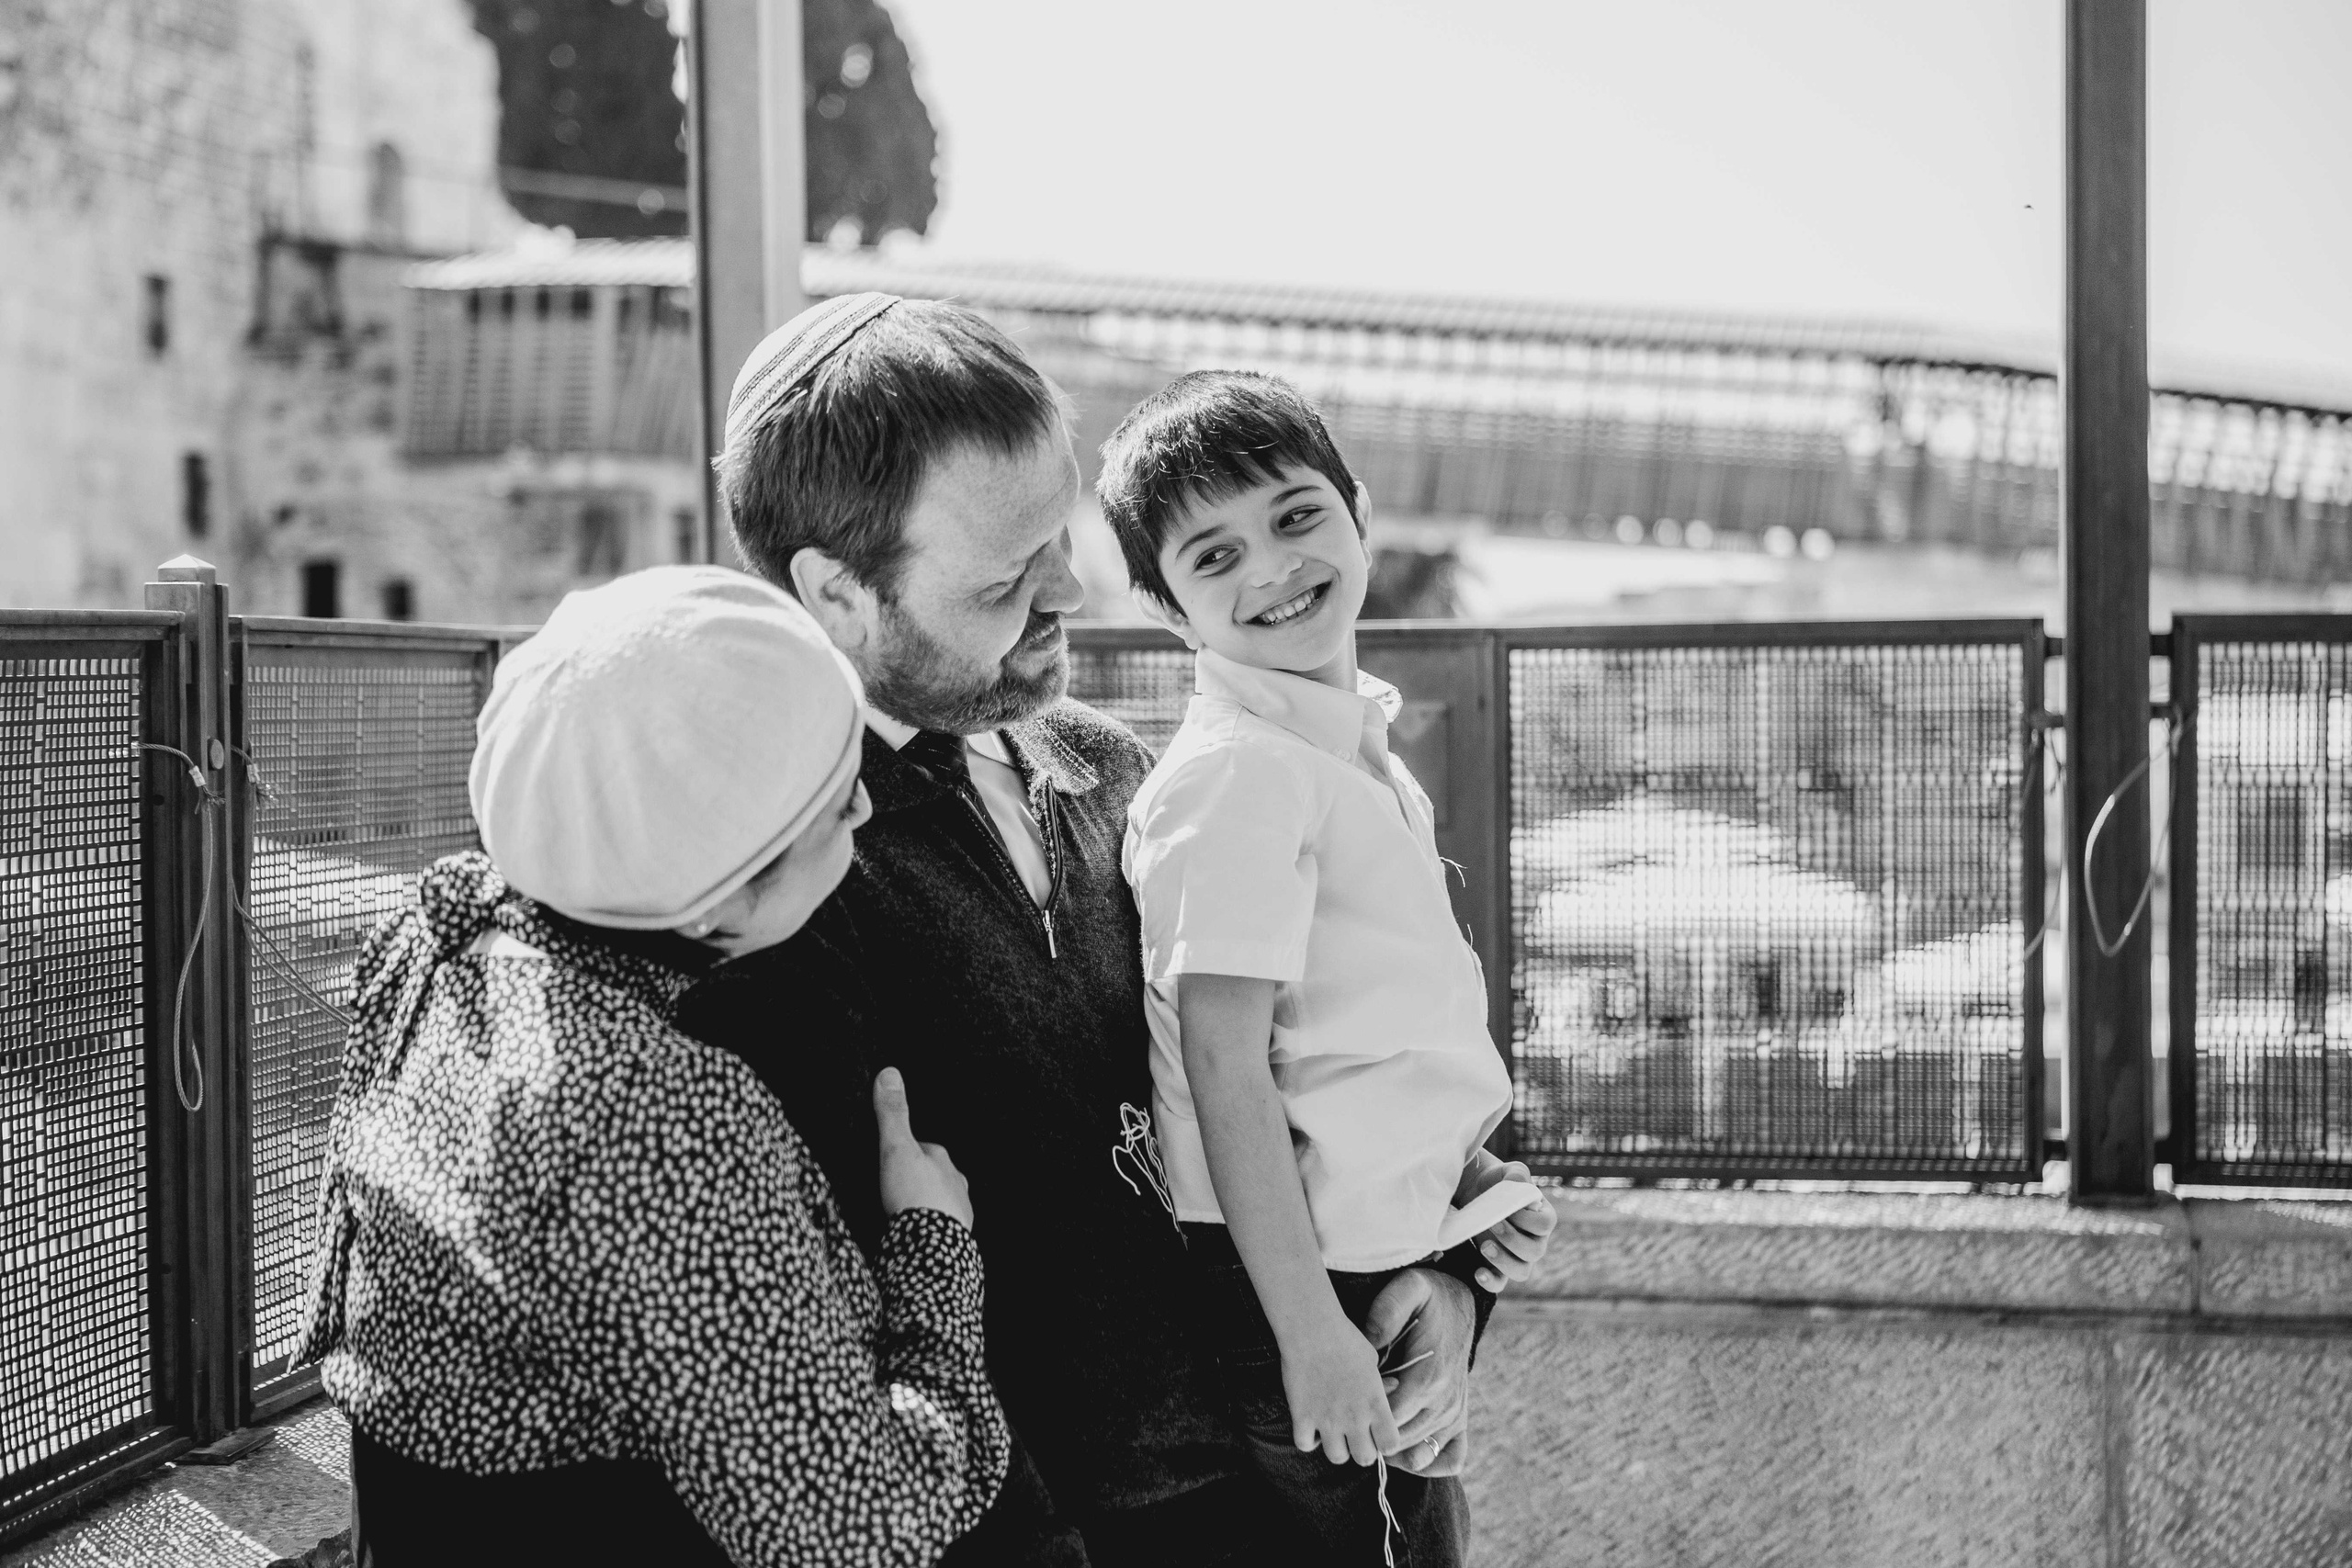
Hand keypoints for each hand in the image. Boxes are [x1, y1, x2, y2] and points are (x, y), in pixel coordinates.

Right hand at [873, 1068, 971, 1227]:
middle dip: (917, 1181)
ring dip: (924, 1206)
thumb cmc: (915, 1197)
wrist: (931, 1250)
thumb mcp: (897, 1149)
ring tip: (902, 1214)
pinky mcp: (954, 1241)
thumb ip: (893, 1114)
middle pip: (933, 1176)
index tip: (889, 1158)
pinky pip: (940, 1230)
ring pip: (939, 1203)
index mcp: (944, 1161)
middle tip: (892, 1188)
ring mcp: (958, 1213)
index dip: (904, 1152)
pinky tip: (914, 1236)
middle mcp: (957, 1185)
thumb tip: (890, 1072)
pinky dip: (928, 1230)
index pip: (924, 1148)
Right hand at [1278, 1312, 1403, 1466]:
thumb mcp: (1372, 1360)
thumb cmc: (1345, 1339)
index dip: (1385, 1442)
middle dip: (1361, 1449)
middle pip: (1364, 1459)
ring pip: (1337, 1457)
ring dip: (1336, 1446)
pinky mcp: (1302, 1417)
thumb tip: (1393, 1388)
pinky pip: (1305, 1445)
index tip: (1378, 1433)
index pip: (1390, 1445)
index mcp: (1376, 1404)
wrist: (1311, 1330)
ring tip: (1332, 1430)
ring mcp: (1327, 1420)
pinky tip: (1310, 1424)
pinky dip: (1308, 1439)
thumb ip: (1382, 1383)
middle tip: (1354, 1434)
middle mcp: (1354, 1418)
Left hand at [1364, 1268, 1474, 1475]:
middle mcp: (1446, 1402)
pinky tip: (1405, 1453)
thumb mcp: (1407, 1289)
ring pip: (1419, 1455)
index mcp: (1429, 1377)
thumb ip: (1386, 1313)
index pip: (1389, 1422)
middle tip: (1353, 1418)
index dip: (1364, 1420)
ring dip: (1392, 1450)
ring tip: (1369, 1431)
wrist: (1461, 1300)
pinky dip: (1428, 1463)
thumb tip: (1370, 1345)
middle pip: (1399, 1443)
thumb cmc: (1428, 1296)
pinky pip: (1451, 1458)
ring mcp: (1456, 1414)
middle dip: (1372, 1436)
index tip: (1350, 1404)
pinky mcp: (1461, 1419)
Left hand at [1468, 1160, 1556, 1290]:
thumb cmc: (1496, 1181)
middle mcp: (1535, 1241)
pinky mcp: (1498, 1267)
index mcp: (1543, 1218)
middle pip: (1535, 1252)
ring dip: (1503, 1261)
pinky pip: (1500, 1283)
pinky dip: (1491, 1282)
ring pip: (1521, 1271)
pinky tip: (1479, 1273)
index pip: (1545, 1225)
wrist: (1474, 1191)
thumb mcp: (1508, 1171)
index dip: (1527, 1219)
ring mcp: (1518, 1257)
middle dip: (1512, 1239)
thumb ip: (1517, 1174)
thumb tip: (1519, 1185)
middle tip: (1493, 1224)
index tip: (1508, 1208)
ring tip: (1484, 1245)